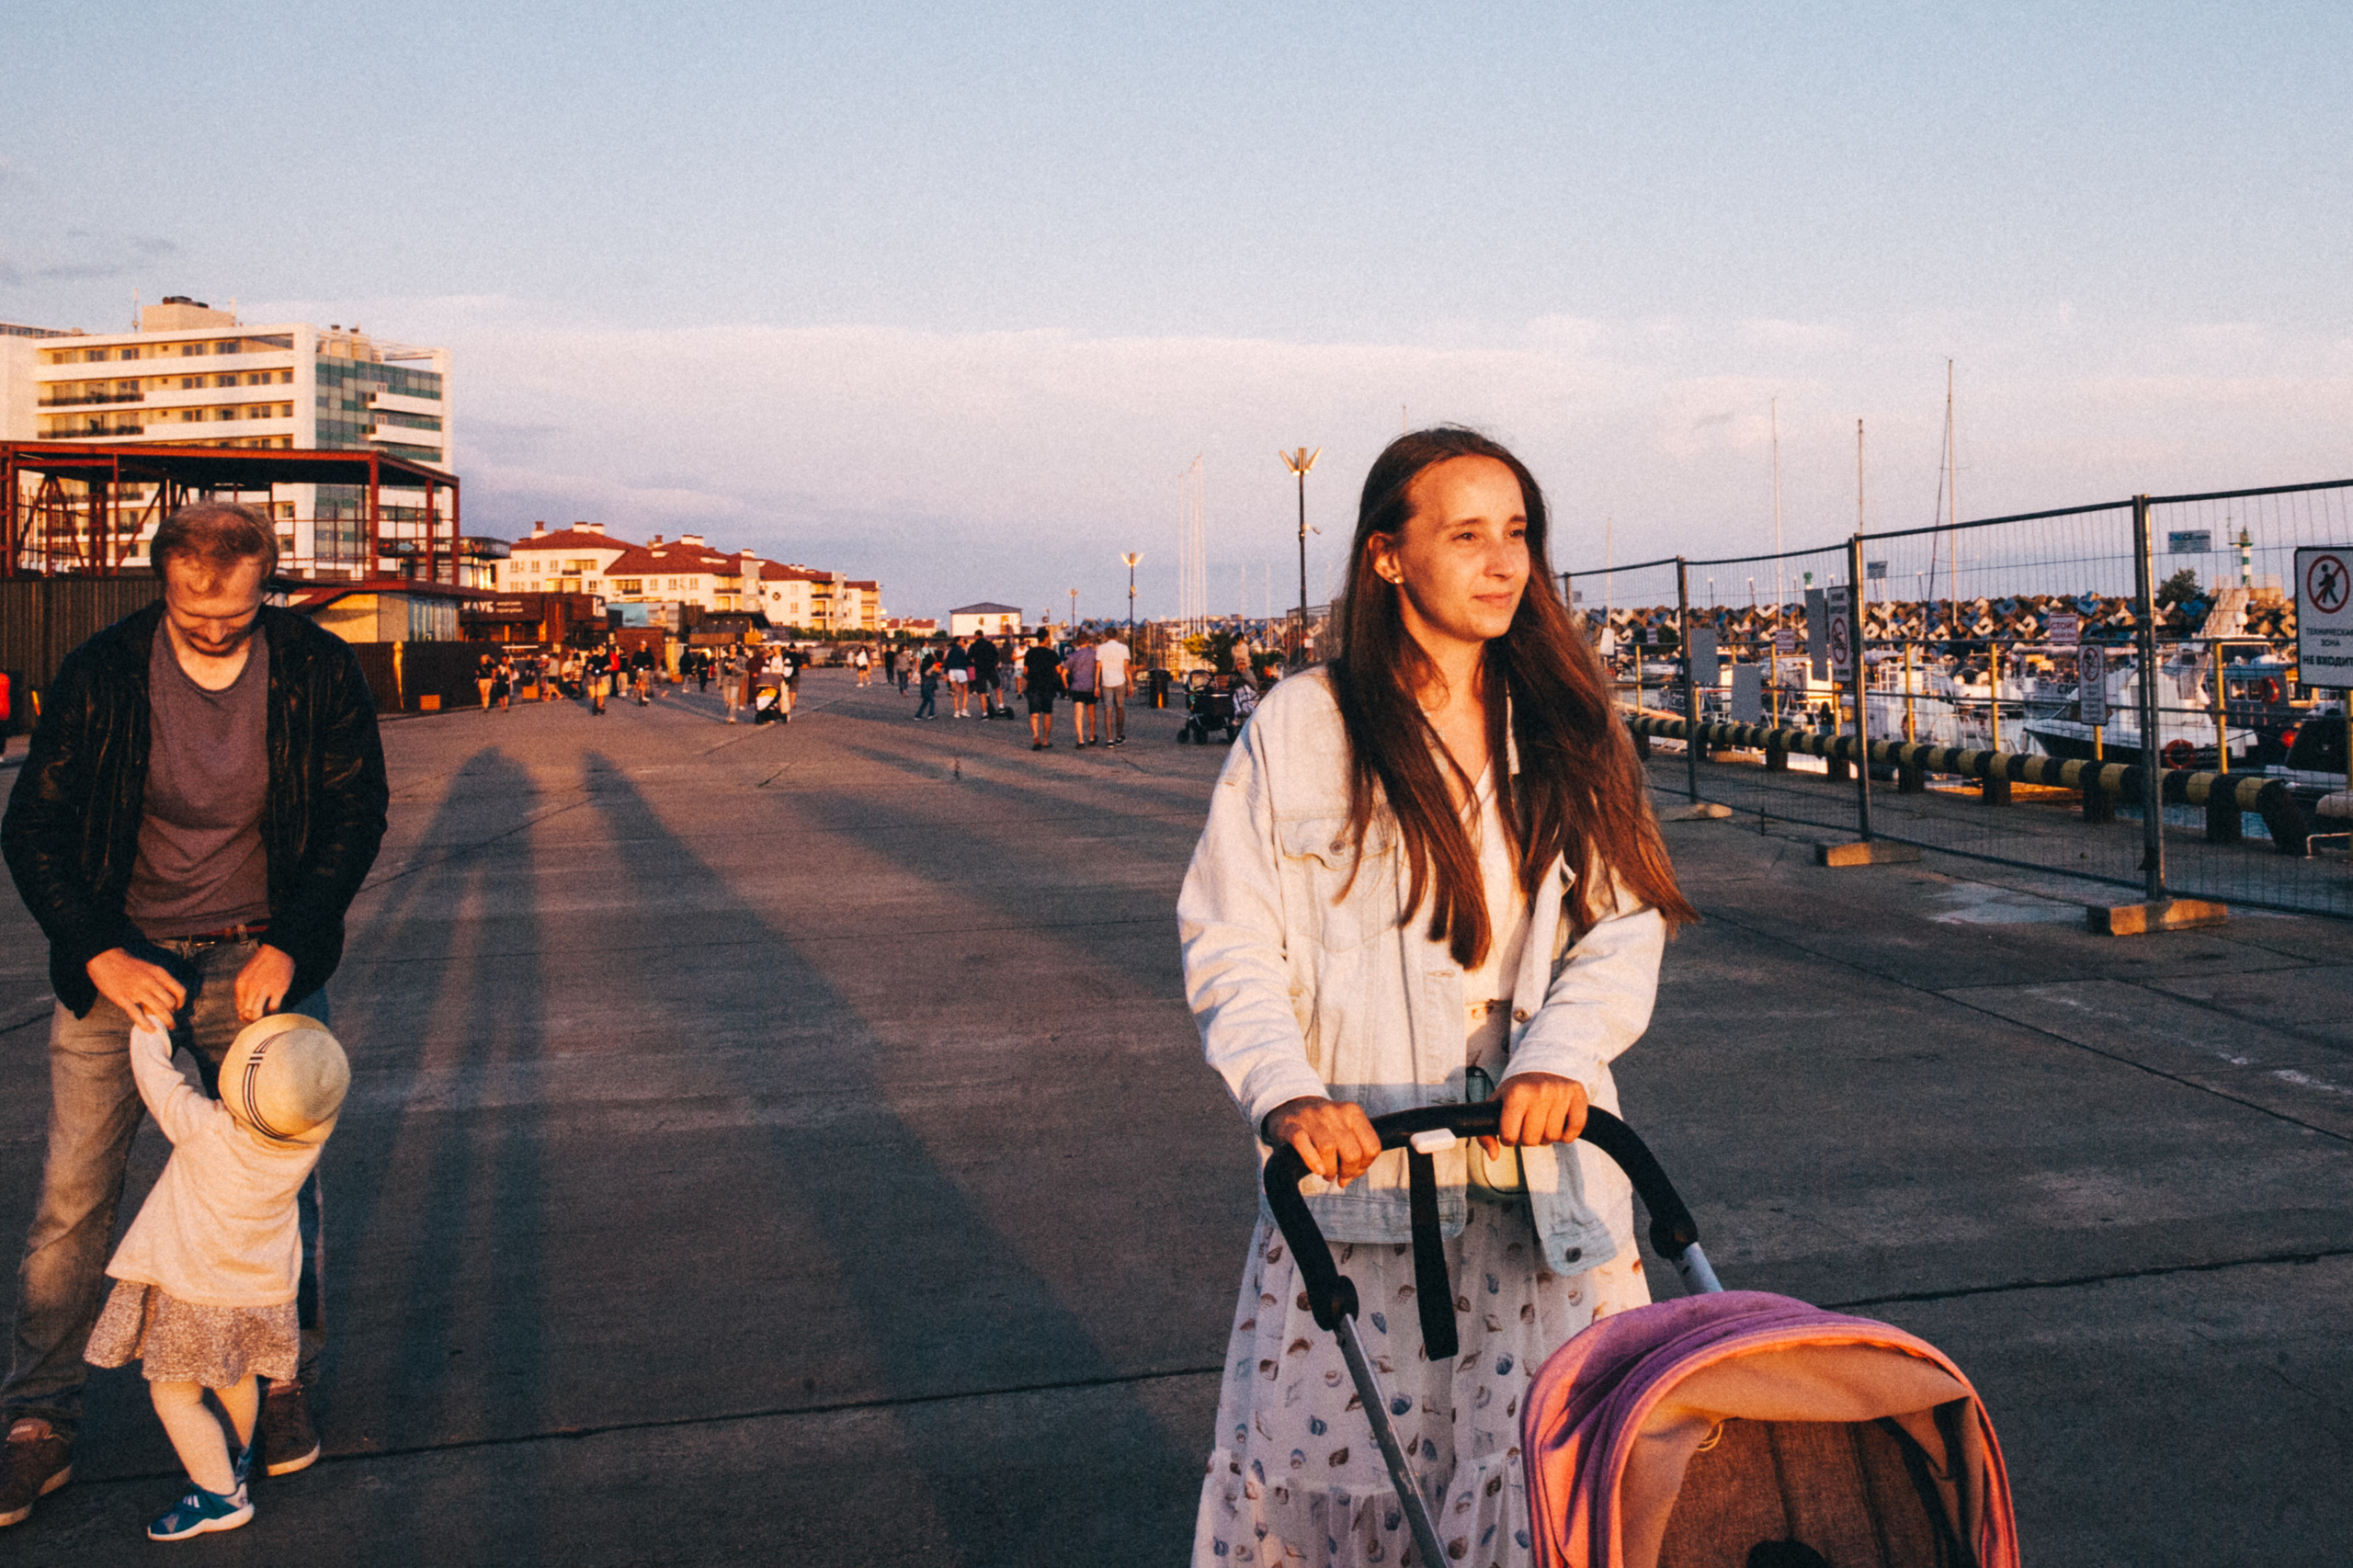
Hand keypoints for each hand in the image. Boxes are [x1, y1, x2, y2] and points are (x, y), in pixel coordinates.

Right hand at [86, 949, 185, 1030]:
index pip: (180, 991)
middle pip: (170, 1003)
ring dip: (165, 1021)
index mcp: (159, 974)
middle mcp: (151, 982)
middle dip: (172, 1015)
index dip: (181, 1003)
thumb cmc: (129, 965)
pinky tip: (150, 1029)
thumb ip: (158, 982)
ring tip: (166, 1028)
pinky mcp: (122, 998)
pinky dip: (146, 1024)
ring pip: (159, 1010)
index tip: (177, 1009)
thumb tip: (165, 999)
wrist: (105, 958)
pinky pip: (137, 1014)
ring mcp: (137, 991)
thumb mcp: (149, 969)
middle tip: (169, 1020)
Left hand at [234, 944, 296, 1022]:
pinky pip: (273, 1008)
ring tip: (265, 1017)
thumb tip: (243, 1010)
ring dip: (260, 1019)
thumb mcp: (246, 976)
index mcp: (240, 984)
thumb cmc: (262, 964)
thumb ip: (243, 992)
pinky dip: (273, 1012)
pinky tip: (274, 1010)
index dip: (244, 1016)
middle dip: (252, 1020)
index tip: (251, 1018)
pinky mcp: (278, 990)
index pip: (239, 1009)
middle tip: (258, 1019)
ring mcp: (264, 989)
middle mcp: (250, 988)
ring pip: (256, 1014)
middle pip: (246, 1013)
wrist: (277, 951)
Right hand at [1262, 1096, 1381, 1187]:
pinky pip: (1303, 1143)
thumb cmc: (1324, 1125)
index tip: (1353, 1170)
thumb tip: (1346, 1179)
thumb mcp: (1345, 1129)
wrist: (1291, 1104)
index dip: (1364, 1165)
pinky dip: (1312, 1161)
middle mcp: (1334, 1112)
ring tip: (1326, 1174)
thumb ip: (1353, 1153)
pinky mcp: (1292, 1125)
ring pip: (1329, 1148)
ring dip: (1330, 1169)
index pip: (1372, 1147)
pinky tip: (1317, 1170)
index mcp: (1353, 1112)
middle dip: (1347, 1171)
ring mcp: (1312, 1117)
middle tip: (1339, 1176)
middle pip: (1352, 1152)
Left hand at [1481, 1072, 1587, 1157]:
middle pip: (1531, 1140)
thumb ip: (1486, 1133)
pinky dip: (1567, 1135)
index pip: (1509, 1136)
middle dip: (1528, 1138)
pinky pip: (1574, 1130)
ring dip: (1547, 1136)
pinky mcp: (1577, 1095)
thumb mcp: (1496, 1104)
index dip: (1509, 1138)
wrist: (1542, 1066)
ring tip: (1543, 1122)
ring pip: (1553, 1137)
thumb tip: (1493, 1156)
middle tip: (1529, 1125)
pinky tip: (1560, 1124)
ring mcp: (1560, 1093)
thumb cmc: (1519, 1090)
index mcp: (1516, 1093)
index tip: (1511, 1128)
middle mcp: (1539, 1091)